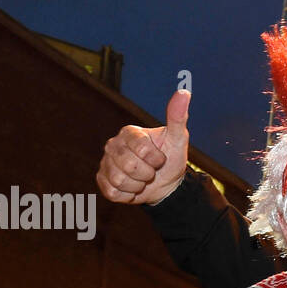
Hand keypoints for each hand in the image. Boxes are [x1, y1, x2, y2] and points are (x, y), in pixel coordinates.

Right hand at [97, 90, 189, 204]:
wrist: (165, 183)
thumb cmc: (171, 158)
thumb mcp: (178, 139)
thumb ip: (178, 117)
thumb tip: (184, 92)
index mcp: (129, 132)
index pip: (141, 149)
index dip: (156, 160)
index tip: (160, 160)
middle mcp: (113, 145)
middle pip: (129, 166)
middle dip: (147, 173)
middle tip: (151, 171)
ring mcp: (106, 162)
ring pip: (119, 180)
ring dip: (138, 185)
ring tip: (143, 179)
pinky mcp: (102, 180)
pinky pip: (112, 192)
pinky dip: (127, 195)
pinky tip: (133, 188)